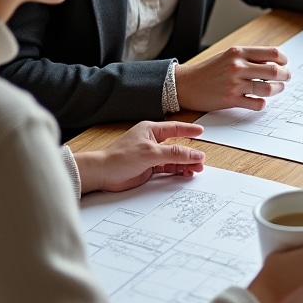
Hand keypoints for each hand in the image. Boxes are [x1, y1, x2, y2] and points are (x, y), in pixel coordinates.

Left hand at [75, 121, 205, 193]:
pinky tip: (184, 173)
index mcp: (150, 130)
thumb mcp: (151, 153)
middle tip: (201, 160)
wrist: (101, 174)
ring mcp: (150, 155)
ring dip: (184, 163)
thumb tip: (194, 154)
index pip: (175, 128)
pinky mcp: (148, 168)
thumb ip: (174, 153)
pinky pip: (167, 168)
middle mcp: (151, 142)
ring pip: (173, 158)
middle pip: (176, 146)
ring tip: (196, 169)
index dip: (189, 130)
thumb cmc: (118, 158)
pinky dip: (177, 170)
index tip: (201, 131)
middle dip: (189, 153)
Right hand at [175, 45, 289, 112]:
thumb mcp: (228, 56)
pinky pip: (256, 103)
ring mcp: (234, 84)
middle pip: (274, 71)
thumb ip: (249, 58)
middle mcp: (237, 66)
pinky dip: (262, 103)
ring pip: (268, 89)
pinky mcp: (231, 99)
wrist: (185, 84)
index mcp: (238, 52)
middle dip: (285, 76)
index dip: (283, 60)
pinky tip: (260, 101)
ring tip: (277, 89)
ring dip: (277, 90)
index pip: (272, 53)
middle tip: (286, 78)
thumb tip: (274, 63)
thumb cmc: (208, 70)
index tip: (284, 65)